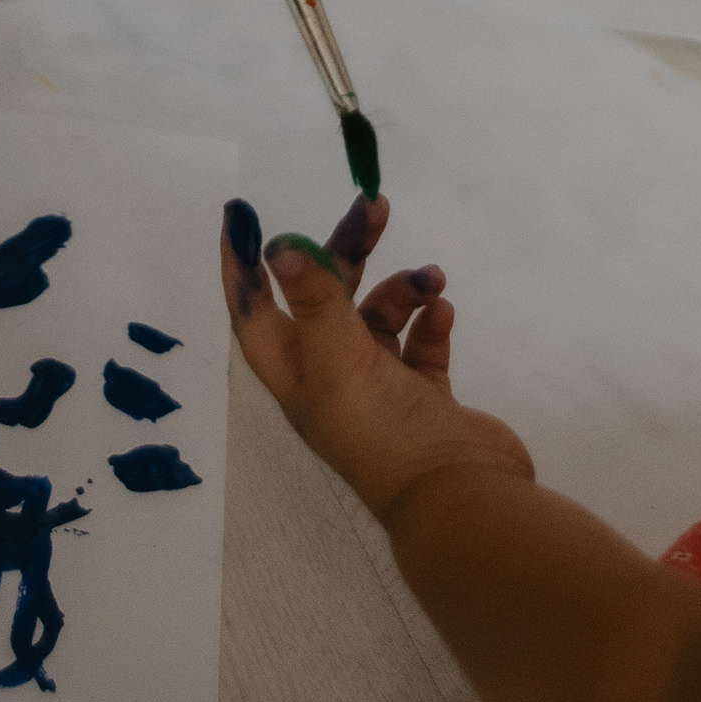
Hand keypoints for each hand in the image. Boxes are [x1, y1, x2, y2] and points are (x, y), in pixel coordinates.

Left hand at [220, 195, 532, 525]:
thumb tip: (278, 246)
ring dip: (403, 289)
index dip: (243, 266)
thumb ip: (315, 300)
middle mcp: (330, 377)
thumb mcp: (338, 361)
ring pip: (380, 315)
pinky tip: (442, 312)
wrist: (461, 495)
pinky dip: (429, 320)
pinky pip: (421, 340)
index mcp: (296, 375)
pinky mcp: (425, 393)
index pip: (254, 311)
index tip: (239, 214)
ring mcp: (380, 386)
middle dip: (347, 250)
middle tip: (374, 206)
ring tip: (431, 280)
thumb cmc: (383, 432)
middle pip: (326, 297)